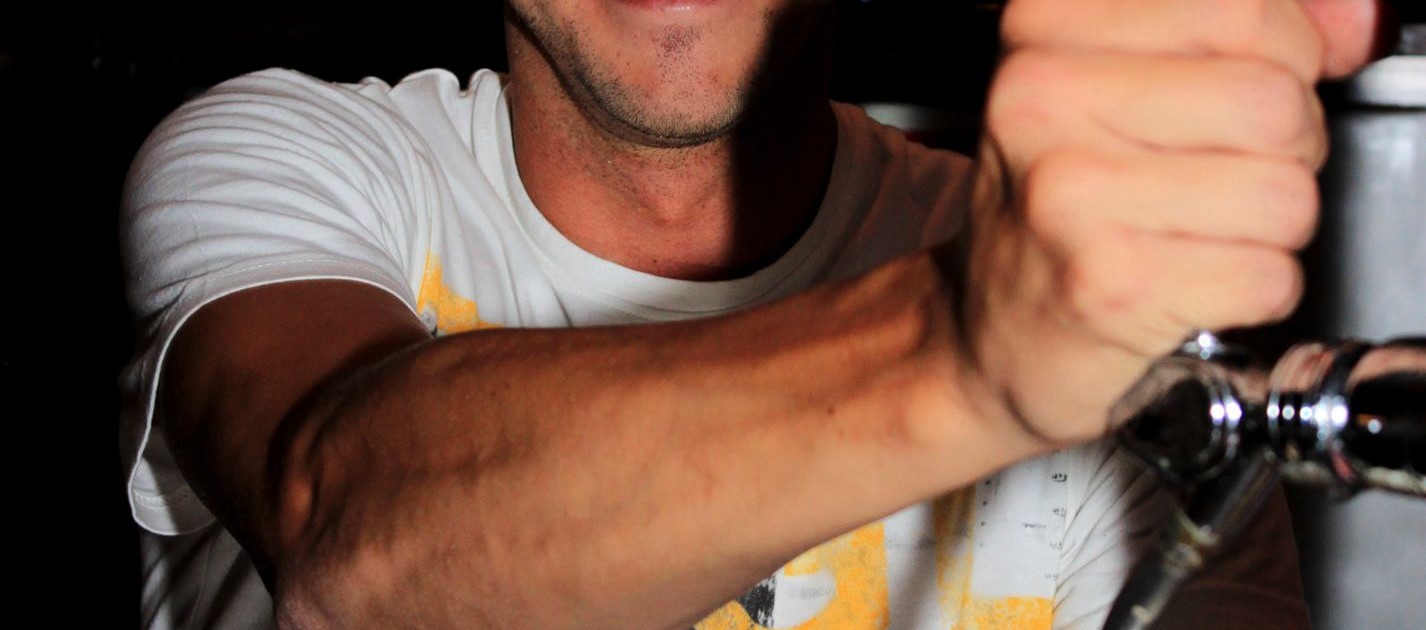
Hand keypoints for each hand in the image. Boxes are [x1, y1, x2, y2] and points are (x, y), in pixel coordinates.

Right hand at [949, 0, 1386, 444]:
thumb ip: (1252, 30)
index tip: (1229, 93)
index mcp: (1049, 28)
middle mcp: (1044, 102)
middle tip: (1213, 175)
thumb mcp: (1134, 81)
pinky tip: (1188, 285)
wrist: (990, 333)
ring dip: (1268, 230)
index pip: (1247, 9)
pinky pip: (1268, 277)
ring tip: (1197, 233)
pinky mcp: (1107, 285)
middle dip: (1282, 150)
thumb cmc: (1065, 204)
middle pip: (1276, 101)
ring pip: (1286, 194)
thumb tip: (1353, 24)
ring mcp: (1071, 195)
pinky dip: (1251, 292)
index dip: (1279, 58)